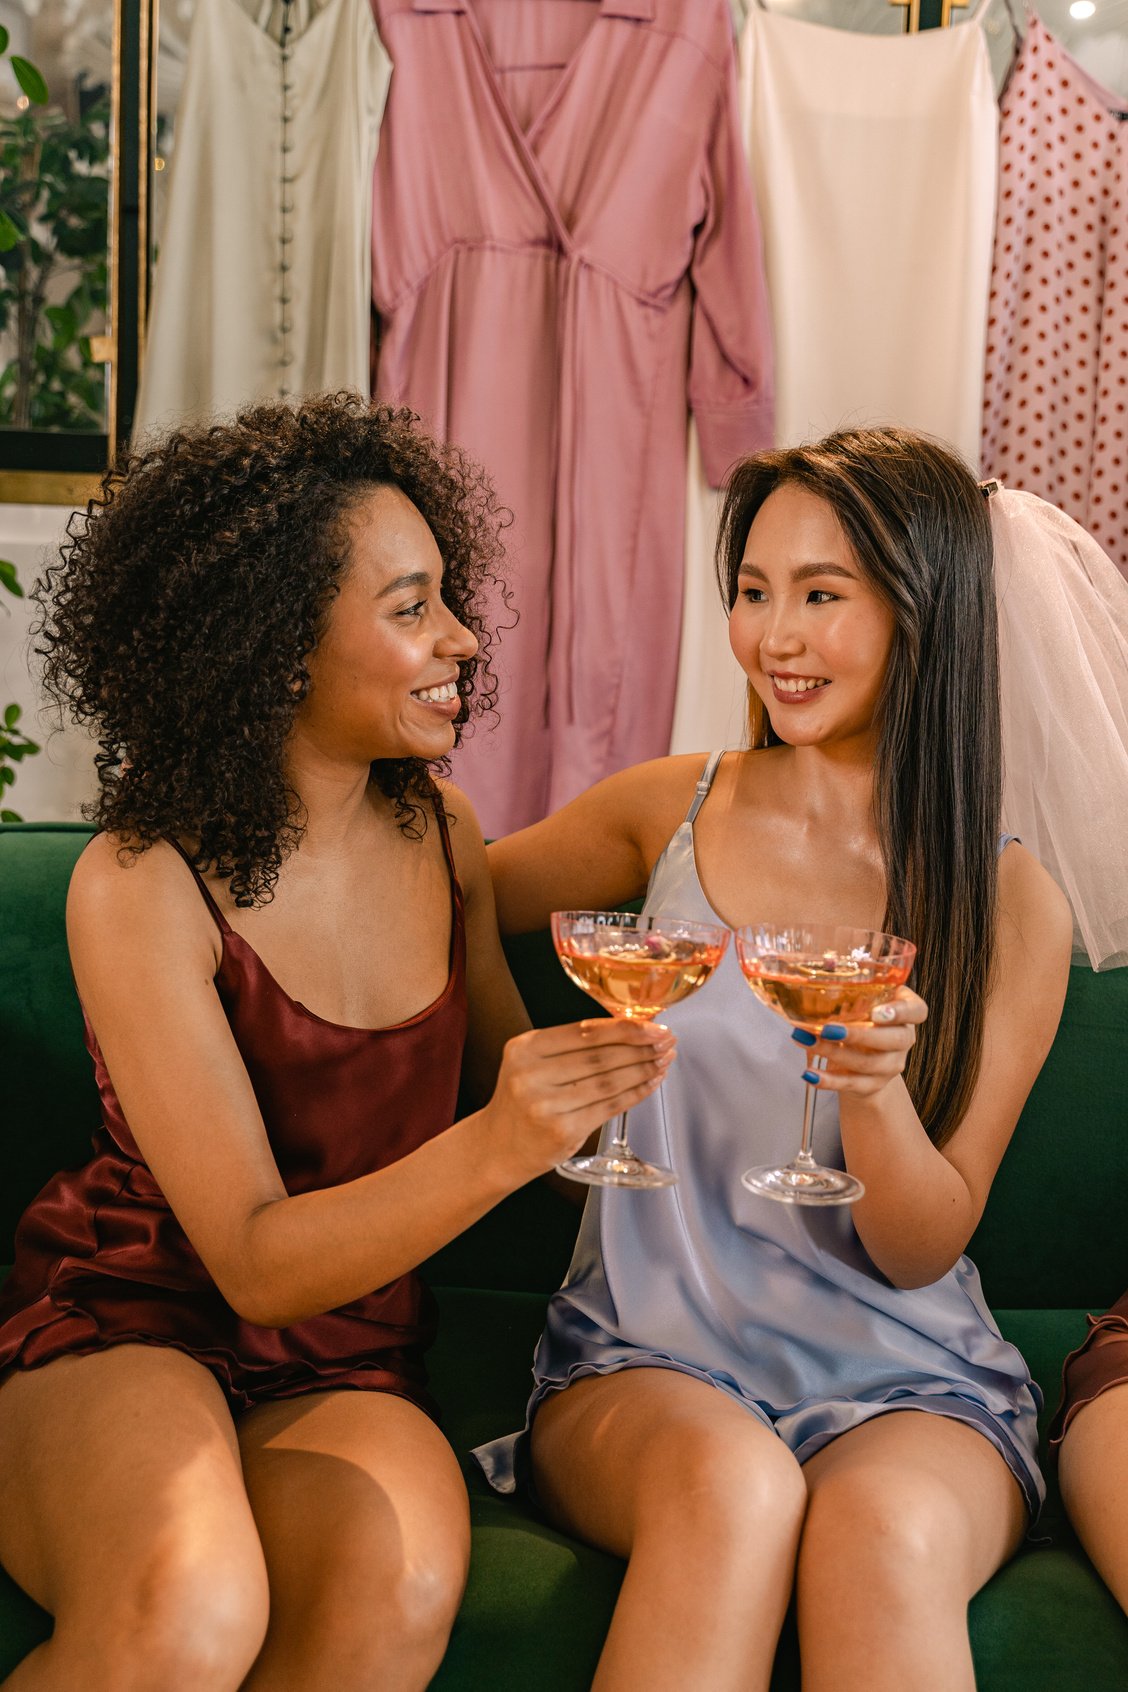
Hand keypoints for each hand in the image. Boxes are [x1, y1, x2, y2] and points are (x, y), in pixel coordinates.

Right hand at [481, 1019, 675, 1186]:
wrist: (498, 1147)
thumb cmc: (523, 1100)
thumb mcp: (532, 1062)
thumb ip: (571, 1045)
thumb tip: (630, 1028)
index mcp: (525, 1048)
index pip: (585, 1031)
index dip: (625, 1028)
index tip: (654, 1025)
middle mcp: (531, 1075)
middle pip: (600, 1056)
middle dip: (641, 1047)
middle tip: (668, 1041)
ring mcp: (545, 1106)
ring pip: (608, 1082)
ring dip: (643, 1069)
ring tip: (664, 1060)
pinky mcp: (561, 1131)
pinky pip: (609, 1107)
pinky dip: (635, 1094)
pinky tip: (651, 1083)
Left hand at [791, 988, 927, 1100]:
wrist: (865, 1058)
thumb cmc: (863, 1018)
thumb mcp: (865, 1000)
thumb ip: (853, 987)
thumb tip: (814, 974)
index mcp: (906, 1014)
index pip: (917, 1011)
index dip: (901, 1013)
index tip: (877, 1012)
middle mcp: (903, 1040)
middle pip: (892, 1040)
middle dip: (859, 1035)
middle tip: (828, 1028)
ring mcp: (890, 1066)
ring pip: (866, 1064)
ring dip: (832, 1053)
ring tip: (804, 1039)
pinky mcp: (871, 1085)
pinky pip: (850, 1085)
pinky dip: (828, 1081)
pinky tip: (809, 1073)